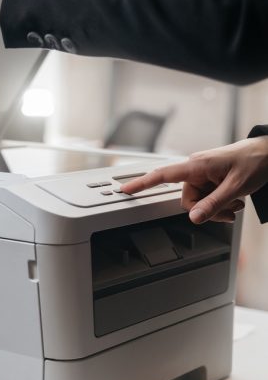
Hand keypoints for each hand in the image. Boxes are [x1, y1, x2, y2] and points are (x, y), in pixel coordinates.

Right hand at [121, 137, 267, 223]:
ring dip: (216, 208)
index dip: (142, 183)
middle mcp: (195, 168)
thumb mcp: (236, 187)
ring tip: (235, 203)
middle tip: (227, 210)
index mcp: (196, 165)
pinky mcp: (209, 178)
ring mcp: (202, 174)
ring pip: (198, 201)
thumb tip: (193, 218)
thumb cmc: (255, 161)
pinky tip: (233, 201)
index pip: (162, 175)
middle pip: (187, 199)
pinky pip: (206, 197)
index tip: (125, 189)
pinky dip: (219, 203)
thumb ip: (213, 204)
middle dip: (207, 210)